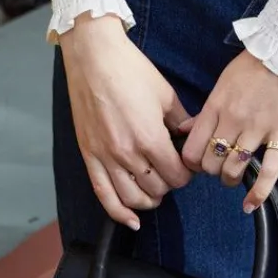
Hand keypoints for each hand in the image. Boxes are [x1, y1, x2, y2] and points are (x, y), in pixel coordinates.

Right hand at [58, 13, 192, 229]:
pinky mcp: (89, 156)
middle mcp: (127, 153)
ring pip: (132, 199)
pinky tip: (130, 220)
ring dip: (148, 200)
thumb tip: (189, 135)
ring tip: (156, 191)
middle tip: (171, 171)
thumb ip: (181, 119)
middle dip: (169, 185)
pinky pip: (103, 195)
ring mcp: (105, 157)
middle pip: (157, 190)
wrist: (94, 57)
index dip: (186, 173)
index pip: (176, 176)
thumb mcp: (165, 92)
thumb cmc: (130, 69)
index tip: (187, 165)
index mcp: (149, 137)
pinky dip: (118, 213)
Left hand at [180, 49, 277, 213]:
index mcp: (216, 105)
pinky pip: (269, 171)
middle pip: (211, 162)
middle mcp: (233, 120)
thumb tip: (184, 130)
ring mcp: (258, 130)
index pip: (192, 147)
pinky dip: (258, 192)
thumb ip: (205, 109)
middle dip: (210, 170)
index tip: (197, 162)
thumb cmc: (255, 63)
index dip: (191, 162)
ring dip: (229, 179)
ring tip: (231, 176)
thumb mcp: (223, 81)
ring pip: (233, 169)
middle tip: (216, 166)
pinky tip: (249, 204)